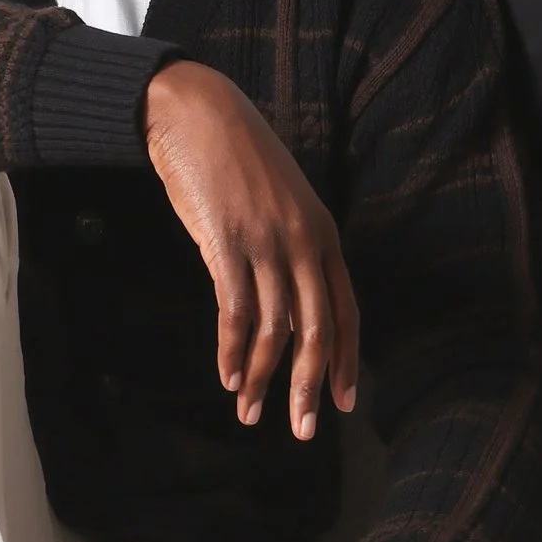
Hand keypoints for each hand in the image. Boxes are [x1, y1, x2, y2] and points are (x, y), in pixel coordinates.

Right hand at [141, 59, 358, 437]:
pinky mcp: (226, 242)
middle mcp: (302, 240)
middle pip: (316, 331)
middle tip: (304, 431)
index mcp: (322, 232)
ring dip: (261, 378)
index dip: (347, 360)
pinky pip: (235, 311)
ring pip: (273, 329)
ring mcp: (265, 241)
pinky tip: (227, 376)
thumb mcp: (278, 202)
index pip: (346, 310)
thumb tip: (286, 305)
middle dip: (310, 387)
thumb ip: (290, 248)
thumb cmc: (232, 156)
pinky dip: (232, 351)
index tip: (344, 403)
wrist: (194, 111)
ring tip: (249, 412)